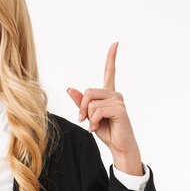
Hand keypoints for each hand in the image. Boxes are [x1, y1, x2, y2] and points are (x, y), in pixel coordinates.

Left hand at [67, 42, 142, 174]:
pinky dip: (93, 121)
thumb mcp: (89, 115)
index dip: (111, 57)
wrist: (119, 147)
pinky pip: (97, 111)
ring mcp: (119, 101)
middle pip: (88, 92)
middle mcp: (115, 94)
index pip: (110, 71)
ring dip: (88, 117)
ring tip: (93, 125)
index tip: (115, 43)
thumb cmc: (106, 131)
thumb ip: (81, 102)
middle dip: (82, 107)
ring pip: (91, 102)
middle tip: (83, 120)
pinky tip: (97, 128)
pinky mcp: (120, 110)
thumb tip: (70, 89)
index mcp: (108, 94)